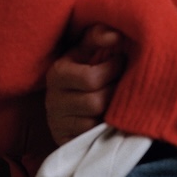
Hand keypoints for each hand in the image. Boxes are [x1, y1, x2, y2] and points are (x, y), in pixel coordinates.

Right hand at [45, 24, 125, 145]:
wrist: (69, 105)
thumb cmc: (83, 72)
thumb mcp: (86, 51)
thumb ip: (97, 36)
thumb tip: (115, 34)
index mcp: (57, 74)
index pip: (91, 78)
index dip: (113, 69)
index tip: (122, 61)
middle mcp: (53, 101)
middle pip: (96, 102)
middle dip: (114, 93)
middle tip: (123, 84)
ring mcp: (58, 124)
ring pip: (95, 121)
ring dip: (112, 111)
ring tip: (117, 100)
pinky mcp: (66, 142)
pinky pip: (93, 138)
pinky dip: (106, 128)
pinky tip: (111, 118)